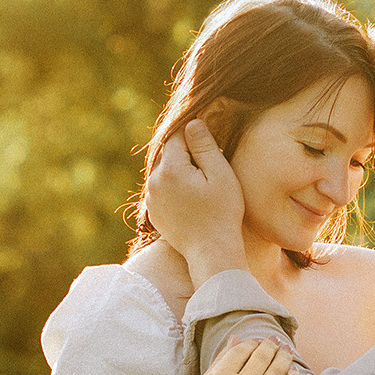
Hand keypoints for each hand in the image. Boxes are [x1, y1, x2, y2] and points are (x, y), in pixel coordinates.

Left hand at [146, 120, 247, 284]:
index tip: (209, 142)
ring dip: (179, 172)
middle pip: (168, 154)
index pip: (177, 137)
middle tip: (208, 166)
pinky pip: (162, 191)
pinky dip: (174, 189)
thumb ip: (204, 146)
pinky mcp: (153, 213)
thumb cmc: (222, 213)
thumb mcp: (220, 174)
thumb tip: (192, 123)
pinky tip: (192, 198)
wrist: (211, 252)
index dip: (194, 136)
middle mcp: (154, 182)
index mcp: (170, 169)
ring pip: (164, 172)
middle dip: (186, 155)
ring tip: (201, 185)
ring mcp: (151, 199)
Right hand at [175, 338, 300, 374]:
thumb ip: (220, 361)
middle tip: (275, 342)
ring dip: (284, 356)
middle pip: (263, 356)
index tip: (257, 342)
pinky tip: (294, 372)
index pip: (243, 350)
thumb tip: (237, 338)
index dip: (252, 343)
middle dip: (271, 345)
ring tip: (287, 351)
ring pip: (279, 369)